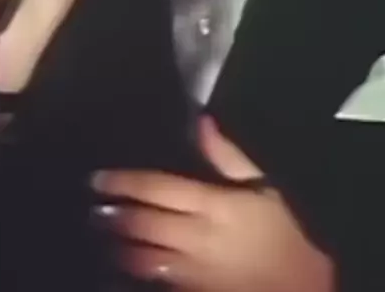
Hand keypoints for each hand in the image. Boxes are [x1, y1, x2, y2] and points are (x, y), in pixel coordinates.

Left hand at [91, 116, 334, 291]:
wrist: (303, 289)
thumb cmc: (285, 232)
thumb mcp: (265, 186)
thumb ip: (228, 155)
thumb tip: (202, 121)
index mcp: (213, 204)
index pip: (158, 189)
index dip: (125, 183)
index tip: (99, 179)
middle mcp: (196, 236)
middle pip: (144, 224)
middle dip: (115, 216)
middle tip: (93, 207)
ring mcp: (192, 271)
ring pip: (144, 258)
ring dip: (120, 246)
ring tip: (102, 235)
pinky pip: (157, 282)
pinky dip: (138, 272)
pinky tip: (126, 264)